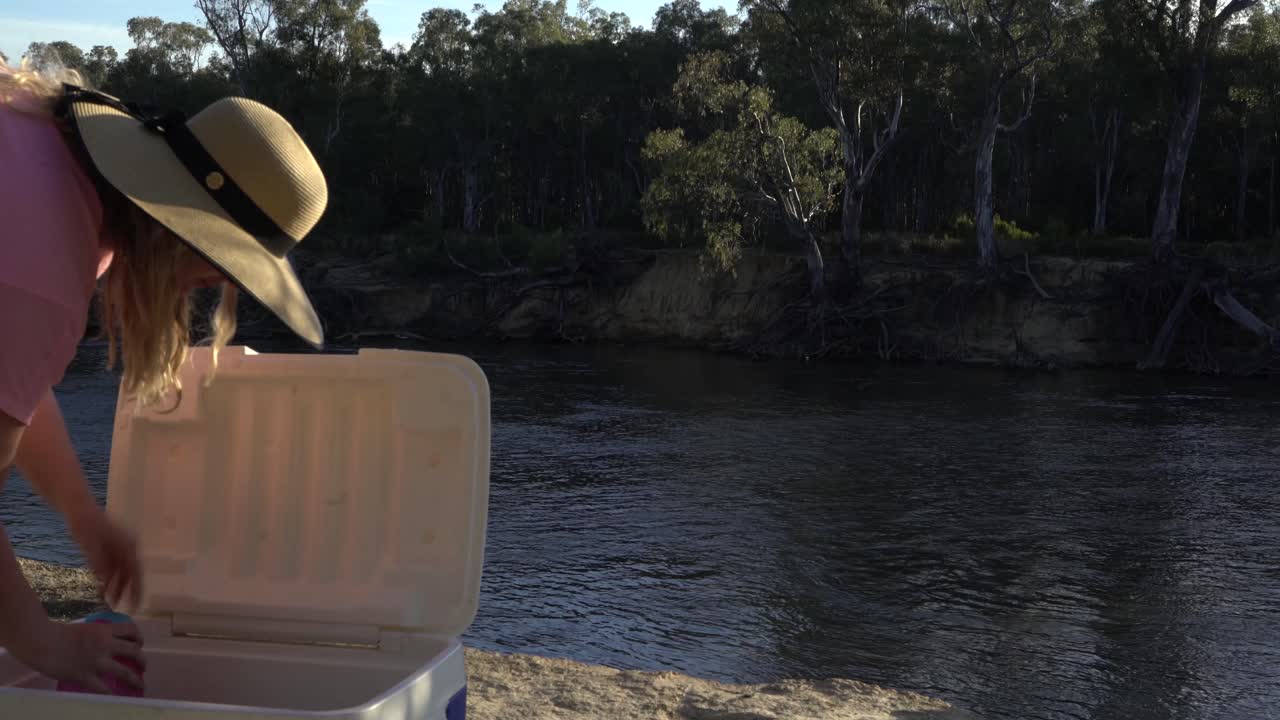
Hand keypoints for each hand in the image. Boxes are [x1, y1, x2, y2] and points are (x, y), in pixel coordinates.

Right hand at [15, 619, 144, 693]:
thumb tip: (99, 640)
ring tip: (140, 684)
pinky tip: (114, 697)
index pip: (130, 630)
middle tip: (143, 666)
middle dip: (142, 659)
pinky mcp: (85, 676)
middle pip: (133, 651)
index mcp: (104, 630)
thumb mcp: (83, 627)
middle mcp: (105, 645)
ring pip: (124, 671)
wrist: (42, 641)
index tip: (139, 643)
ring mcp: (96, 661)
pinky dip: (110, 693)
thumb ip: (94, 634)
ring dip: (135, 679)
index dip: (139, 637)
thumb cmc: (56, 632)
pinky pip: (102, 688)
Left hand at [68, 508, 142, 611]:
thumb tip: (104, 579)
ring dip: (115, 587)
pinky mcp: (110, 550)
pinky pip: (112, 569)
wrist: (79, 509)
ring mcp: (119, 549)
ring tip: (108, 603)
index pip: (136, 572)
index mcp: (128, 546)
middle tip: (120, 608)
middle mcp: (127, 548)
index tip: (135, 605)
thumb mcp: (91, 543)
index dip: (137, 590)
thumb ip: (98, 562)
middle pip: (130, 574)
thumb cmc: (86, 524)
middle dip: (125, 591)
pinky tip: (101, 590)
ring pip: (121, 573)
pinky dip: (108, 580)